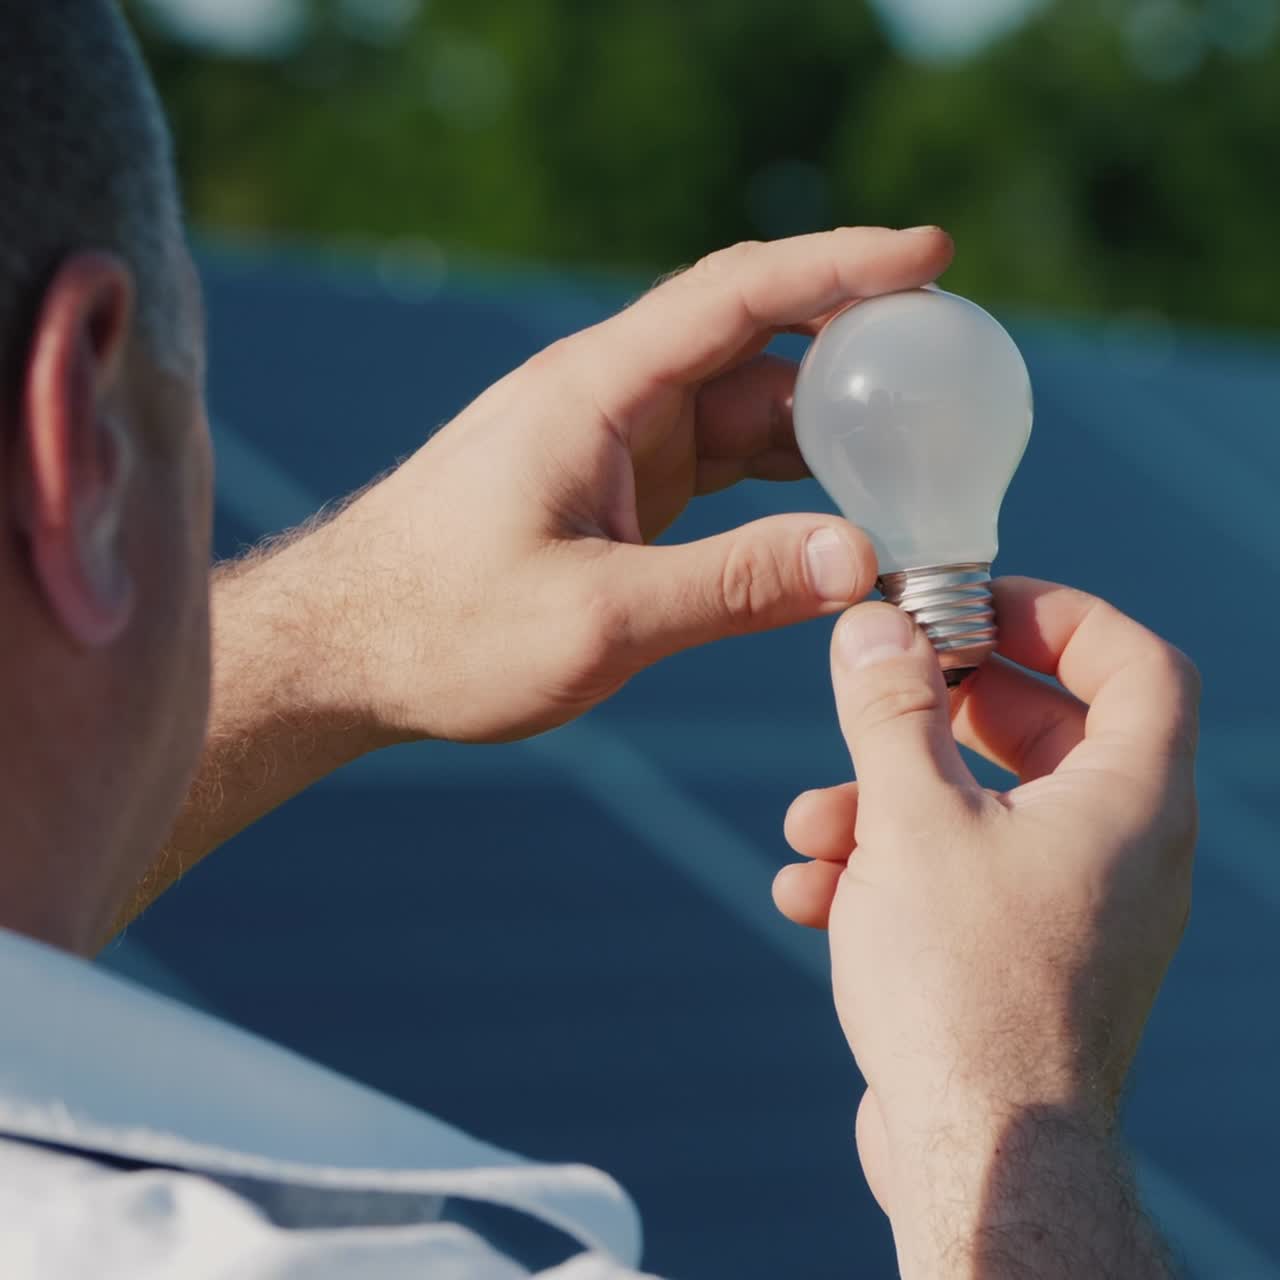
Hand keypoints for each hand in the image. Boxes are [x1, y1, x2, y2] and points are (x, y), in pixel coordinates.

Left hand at [285, 227, 951, 741]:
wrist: (343, 653)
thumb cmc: (441, 629)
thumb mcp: (596, 618)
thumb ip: (731, 586)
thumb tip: (863, 560)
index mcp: (595, 391)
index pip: (738, 297)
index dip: (838, 266)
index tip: (929, 252)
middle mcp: (607, 399)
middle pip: (754, 348)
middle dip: (853, 349)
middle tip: (949, 368)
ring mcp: (610, 444)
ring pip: (742, 413)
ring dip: (822, 432)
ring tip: (913, 456)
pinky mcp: (610, 491)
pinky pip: (715, 466)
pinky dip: (779, 484)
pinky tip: (833, 513)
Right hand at [772, 579, 1197, 1269]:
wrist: (979, 1155)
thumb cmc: (965, 986)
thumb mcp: (911, 819)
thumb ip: (891, 708)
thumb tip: (873, 626)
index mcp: (1129, 800)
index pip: (1135, 662)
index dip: (1057, 615)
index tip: (971, 605)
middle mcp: (1117, 850)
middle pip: (1047, 730)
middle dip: (944, 709)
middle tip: (882, 691)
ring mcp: (1070, 908)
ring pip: (984, 810)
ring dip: (889, 798)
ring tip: (812, 823)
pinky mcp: (1018, 957)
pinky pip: (959, 879)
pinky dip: (889, 868)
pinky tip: (811, 893)